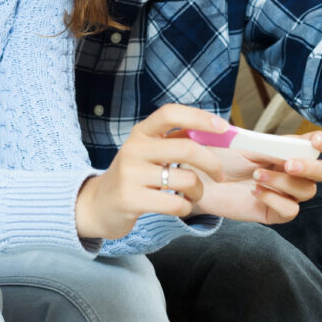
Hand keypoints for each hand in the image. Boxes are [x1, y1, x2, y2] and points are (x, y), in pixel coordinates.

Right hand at [74, 104, 228, 240]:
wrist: (98, 205)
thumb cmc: (133, 176)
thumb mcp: (148, 151)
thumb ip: (174, 140)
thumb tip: (215, 130)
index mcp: (141, 133)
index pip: (170, 113)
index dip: (199, 117)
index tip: (222, 127)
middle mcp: (134, 149)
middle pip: (186, 148)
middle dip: (212, 163)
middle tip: (220, 175)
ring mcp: (131, 174)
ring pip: (186, 180)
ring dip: (198, 191)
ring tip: (192, 195)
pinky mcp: (131, 199)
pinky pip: (176, 203)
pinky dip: (186, 207)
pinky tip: (179, 206)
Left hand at [190, 130, 321, 224]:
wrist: (199, 178)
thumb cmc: (219, 158)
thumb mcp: (243, 144)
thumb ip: (269, 145)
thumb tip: (292, 146)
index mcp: (285, 150)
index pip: (314, 146)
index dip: (320, 143)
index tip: (317, 142)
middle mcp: (290, 172)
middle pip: (321, 172)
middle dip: (309, 167)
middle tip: (288, 164)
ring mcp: (284, 193)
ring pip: (306, 190)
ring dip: (283, 181)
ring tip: (256, 175)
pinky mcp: (273, 212)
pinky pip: (290, 210)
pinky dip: (275, 199)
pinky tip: (255, 191)